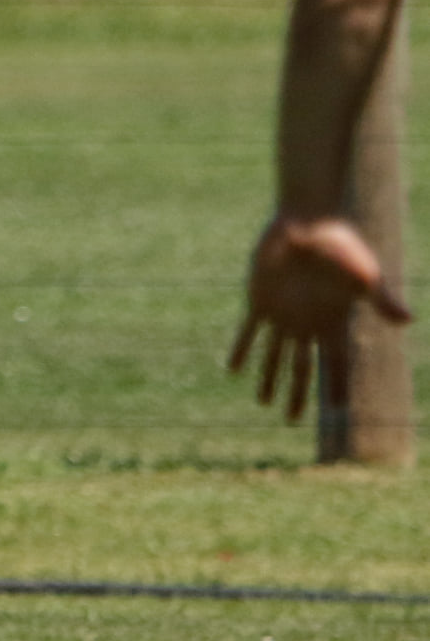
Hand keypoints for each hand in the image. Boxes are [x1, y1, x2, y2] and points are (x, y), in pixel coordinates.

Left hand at [228, 216, 411, 419]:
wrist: (307, 221)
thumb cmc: (340, 246)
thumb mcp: (365, 275)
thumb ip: (381, 300)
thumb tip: (407, 321)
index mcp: (332, 321)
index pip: (335, 362)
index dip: (336, 385)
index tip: (338, 410)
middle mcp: (306, 323)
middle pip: (301, 367)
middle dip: (298, 394)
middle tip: (292, 420)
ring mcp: (282, 313)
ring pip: (273, 355)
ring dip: (268, 378)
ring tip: (262, 402)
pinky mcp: (260, 300)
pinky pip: (249, 331)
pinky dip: (241, 349)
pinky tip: (233, 369)